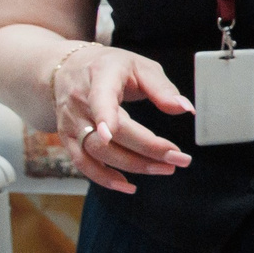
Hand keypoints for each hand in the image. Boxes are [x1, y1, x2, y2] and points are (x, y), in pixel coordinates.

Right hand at [52, 41, 191, 195]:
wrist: (68, 68)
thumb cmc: (110, 66)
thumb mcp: (139, 66)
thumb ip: (162, 88)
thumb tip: (186, 109)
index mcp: (100, 77)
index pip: (99, 98)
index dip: (103, 116)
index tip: (110, 133)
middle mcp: (80, 102)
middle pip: (111, 133)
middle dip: (147, 149)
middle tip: (179, 158)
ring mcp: (71, 122)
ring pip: (97, 152)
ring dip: (132, 165)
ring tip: (164, 169)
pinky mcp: (68, 139)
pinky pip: (83, 163)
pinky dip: (103, 178)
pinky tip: (127, 186)